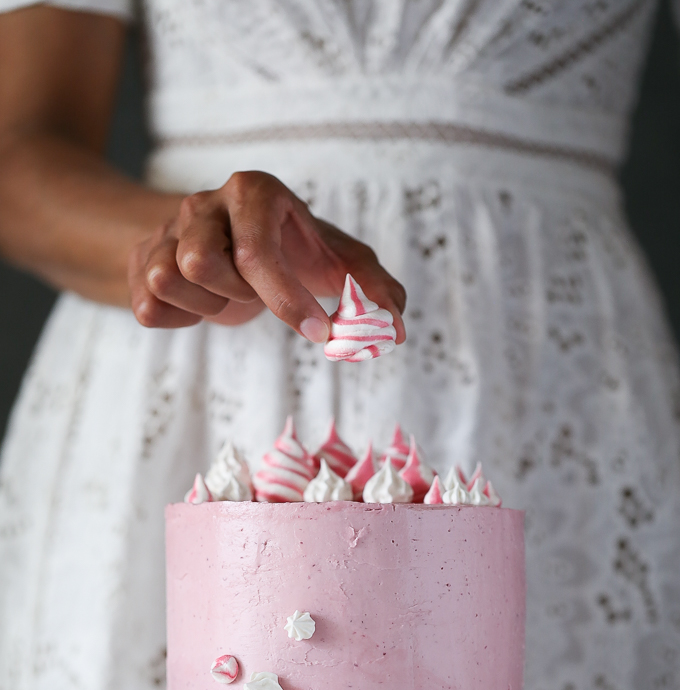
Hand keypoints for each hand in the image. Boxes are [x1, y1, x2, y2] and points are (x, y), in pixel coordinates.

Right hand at [128, 171, 405, 342]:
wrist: (224, 238)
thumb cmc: (288, 250)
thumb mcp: (335, 260)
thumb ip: (372, 288)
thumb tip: (393, 328)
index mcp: (254, 190)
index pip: (256, 252)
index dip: (287, 301)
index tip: (321, 333)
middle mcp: (203, 203)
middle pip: (201, 264)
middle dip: (238, 294)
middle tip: (258, 291)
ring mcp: (165, 231)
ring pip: (169, 281)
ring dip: (208, 306)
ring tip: (230, 294)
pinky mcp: (141, 263)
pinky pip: (149, 308)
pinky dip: (179, 319)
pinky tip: (201, 305)